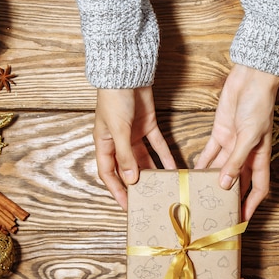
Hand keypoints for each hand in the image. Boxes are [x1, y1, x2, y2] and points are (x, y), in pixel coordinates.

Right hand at [94, 87, 175, 209]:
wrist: (127, 73)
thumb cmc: (114, 99)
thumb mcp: (118, 129)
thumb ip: (125, 155)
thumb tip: (131, 179)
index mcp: (104, 143)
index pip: (109, 172)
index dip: (116, 190)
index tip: (127, 205)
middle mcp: (118, 141)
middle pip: (128, 168)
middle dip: (136, 184)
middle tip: (148, 198)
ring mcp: (134, 134)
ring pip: (144, 158)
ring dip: (152, 171)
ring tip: (163, 186)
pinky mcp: (148, 125)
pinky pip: (158, 145)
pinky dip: (165, 156)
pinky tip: (173, 168)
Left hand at [195, 64, 278, 219]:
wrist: (251, 78)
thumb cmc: (259, 104)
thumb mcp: (249, 135)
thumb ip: (236, 160)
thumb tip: (225, 185)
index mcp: (260, 156)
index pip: (258, 188)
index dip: (251, 205)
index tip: (241, 220)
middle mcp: (246, 153)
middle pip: (237, 182)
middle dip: (228, 197)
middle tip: (215, 211)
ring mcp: (232, 143)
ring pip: (220, 168)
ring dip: (211, 180)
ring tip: (198, 195)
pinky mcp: (220, 132)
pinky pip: (209, 153)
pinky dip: (201, 163)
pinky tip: (191, 174)